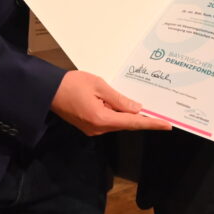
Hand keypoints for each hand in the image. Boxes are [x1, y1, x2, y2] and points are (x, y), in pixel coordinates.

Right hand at [50, 70, 170, 135]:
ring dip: (127, 114)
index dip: (151, 123)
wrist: (46, 91)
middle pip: (125, 124)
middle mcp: (98, 129)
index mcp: (101, 119)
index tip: (167, 125)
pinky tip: (121, 105)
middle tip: (159, 112)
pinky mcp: (88, 125)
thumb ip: (119, 98)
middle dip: (140, 117)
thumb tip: (137, 108)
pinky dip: (116, 114)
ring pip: (116, 122)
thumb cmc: (71, 84)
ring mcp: (92, 129)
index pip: (133, 122)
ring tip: (141, 104)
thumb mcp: (98, 85)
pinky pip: (107, 121)